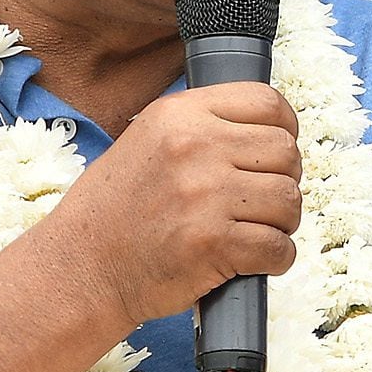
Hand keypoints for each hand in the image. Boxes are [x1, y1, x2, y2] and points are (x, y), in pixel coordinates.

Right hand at [45, 82, 302, 331]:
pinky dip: (276, 259)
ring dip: (282, 222)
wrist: (82, 268)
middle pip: (285, 151)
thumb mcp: (148, 140)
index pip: (267, 102)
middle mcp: (195, 146)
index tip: (276, 154)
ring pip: (289, 199)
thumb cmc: (116, 211)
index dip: (284, 129)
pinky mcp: (214, 242)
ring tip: (255, 231)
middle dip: (283, 180)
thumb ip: (203, 128)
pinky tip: (254, 260)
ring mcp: (205, 195)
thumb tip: (269, 131)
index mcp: (180, 114)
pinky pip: (279, 248)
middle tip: (260, 202)